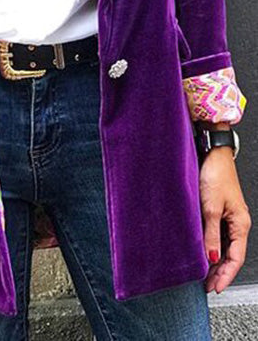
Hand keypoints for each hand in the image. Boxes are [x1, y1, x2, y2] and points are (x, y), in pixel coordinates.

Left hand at [199, 145, 251, 293]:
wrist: (212, 153)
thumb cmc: (215, 174)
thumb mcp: (211, 207)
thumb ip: (211, 233)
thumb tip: (212, 257)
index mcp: (241, 223)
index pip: (236, 258)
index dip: (226, 275)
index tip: (215, 288)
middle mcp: (237, 222)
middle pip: (230, 254)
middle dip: (220, 272)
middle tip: (206, 286)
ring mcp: (228, 217)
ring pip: (223, 246)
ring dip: (214, 261)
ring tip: (203, 274)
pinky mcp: (219, 210)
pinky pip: (217, 235)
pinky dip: (211, 246)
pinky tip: (202, 252)